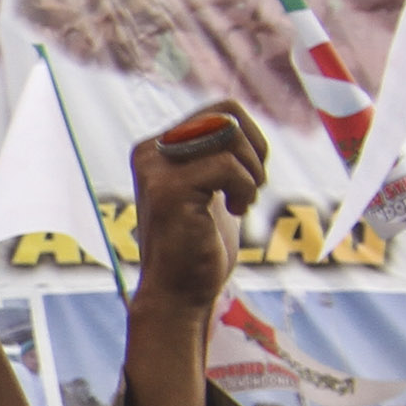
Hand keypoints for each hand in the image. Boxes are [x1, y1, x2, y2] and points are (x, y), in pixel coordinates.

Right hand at [128, 99, 267, 320]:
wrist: (179, 296)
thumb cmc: (199, 248)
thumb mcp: (210, 190)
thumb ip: (216, 154)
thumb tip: (238, 121)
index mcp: (157, 148)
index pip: (219, 109)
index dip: (250, 137)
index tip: (250, 175)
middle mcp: (150, 151)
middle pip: (226, 113)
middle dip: (254, 148)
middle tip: (253, 186)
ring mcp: (156, 169)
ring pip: (228, 133)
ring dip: (251, 170)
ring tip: (243, 201)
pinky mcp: (169, 189)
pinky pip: (228, 165)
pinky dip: (245, 188)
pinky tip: (237, 212)